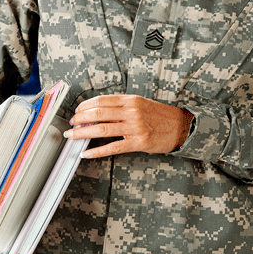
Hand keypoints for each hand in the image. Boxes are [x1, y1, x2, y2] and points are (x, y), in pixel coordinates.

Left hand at [65, 95, 192, 158]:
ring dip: (83, 133)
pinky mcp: (138, 143)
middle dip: (80, 119)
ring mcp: (135, 128)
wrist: (181, 127)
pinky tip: (86, 153)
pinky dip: (96, 151)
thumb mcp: (141, 104)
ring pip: (101, 130)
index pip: (101, 100)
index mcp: (131, 100)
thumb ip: (121, 106)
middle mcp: (132, 112)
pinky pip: (112, 148)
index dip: (85, 106)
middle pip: (98, 114)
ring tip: (73, 136)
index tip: (77, 111)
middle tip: (71, 124)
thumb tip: (98, 112)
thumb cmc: (159, 116)